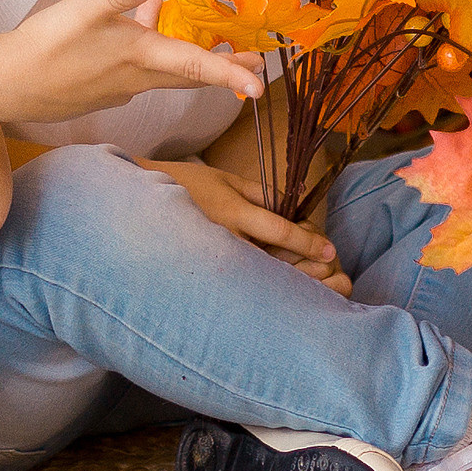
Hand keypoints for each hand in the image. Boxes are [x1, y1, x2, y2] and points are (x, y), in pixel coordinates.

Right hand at [6, 0, 266, 119]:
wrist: (9, 85)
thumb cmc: (46, 48)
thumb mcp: (80, 12)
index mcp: (140, 57)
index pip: (196, 67)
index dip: (231, 74)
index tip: (262, 85)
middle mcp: (137, 77)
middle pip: (189, 75)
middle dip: (223, 69)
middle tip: (252, 64)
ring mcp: (119, 86)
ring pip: (164, 72)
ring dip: (189, 61)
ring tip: (205, 43)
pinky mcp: (101, 87)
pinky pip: (138, 69)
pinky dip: (151, 53)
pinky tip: (136, 30)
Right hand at [140, 158, 350, 295]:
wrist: (139, 208)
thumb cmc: (185, 185)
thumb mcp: (225, 179)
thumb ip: (262, 193)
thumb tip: (295, 206)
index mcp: (230, 212)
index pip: (279, 230)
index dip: (308, 241)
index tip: (331, 250)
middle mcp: (225, 241)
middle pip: (277, 264)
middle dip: (308, 270)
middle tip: (332, 271)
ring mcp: (216, 260)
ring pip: (264, 280)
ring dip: (293, 284)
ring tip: (315, 284)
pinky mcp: (209, 275)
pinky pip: (246, 285)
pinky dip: (269, 289)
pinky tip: (283, 291)